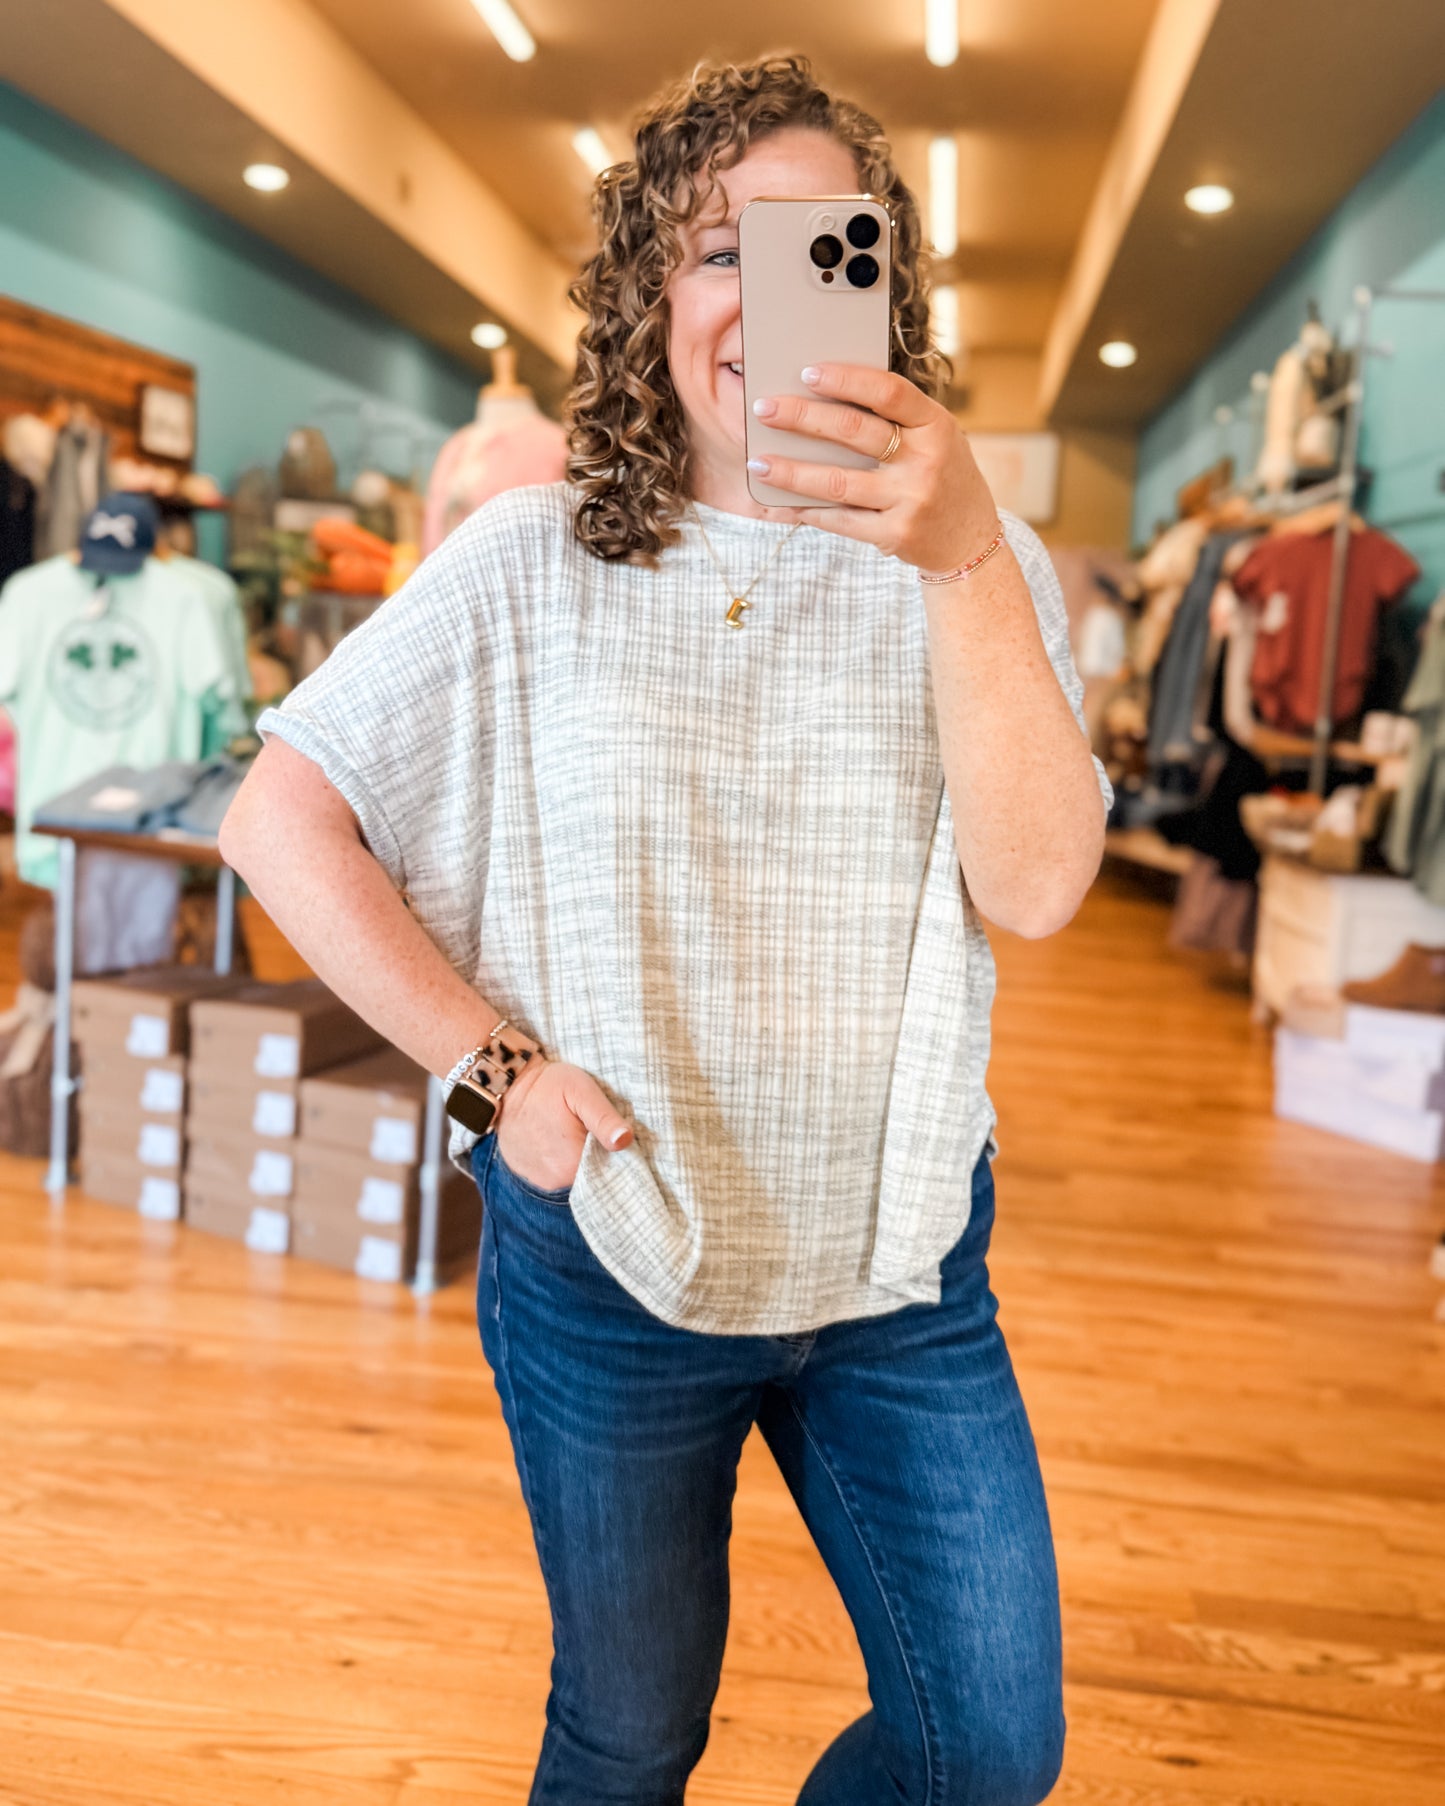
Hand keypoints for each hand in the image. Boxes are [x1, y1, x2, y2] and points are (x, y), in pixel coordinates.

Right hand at [493, 1056, 633, 1192]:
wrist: (506, 1085)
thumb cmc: (547, 1085)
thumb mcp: (581, 1092)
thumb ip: (605, 1119)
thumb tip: (625, 1141)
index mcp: (573, 1164)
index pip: (610, 1169)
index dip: (614, 1151)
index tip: (609, 1131)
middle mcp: (556, 1181)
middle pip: (591, 1172)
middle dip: (596, 1153)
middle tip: (589, 1126)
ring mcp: (540, 1180)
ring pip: (573, 1173)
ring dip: (576, 1156)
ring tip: (570, 1130)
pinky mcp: (529, 1175)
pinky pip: (554, 1172)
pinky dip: (559, 1159)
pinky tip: (556, 1138)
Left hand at [747, 363, 1001, 573]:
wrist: (969, 541)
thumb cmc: (943, 477)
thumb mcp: (936, 438)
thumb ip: (896, 418)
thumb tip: (825, 397)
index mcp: (937, 425)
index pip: (888, 391)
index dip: (846, 379)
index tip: (808, 372)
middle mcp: (926, 461)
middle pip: (854, 431)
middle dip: (802, 418)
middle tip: (764, 409)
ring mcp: (910, 500)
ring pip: (837, 482)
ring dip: (791, 472)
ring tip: (758, 462)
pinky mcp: (895, 534)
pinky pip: (840, 520)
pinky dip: (807, 511)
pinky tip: (780, 503)